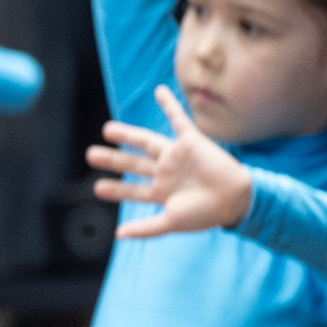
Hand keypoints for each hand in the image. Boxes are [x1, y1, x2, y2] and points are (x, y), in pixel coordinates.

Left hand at [86, 85, 253, 239]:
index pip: (133, 189)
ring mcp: (176, 156)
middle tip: (90, 155)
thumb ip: (146, 228)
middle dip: (112, 159)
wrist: (235, 200)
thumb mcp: (172, 222)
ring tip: (107, 129)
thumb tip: (119, 235)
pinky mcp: (191, 142)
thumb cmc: (206, 214)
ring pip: (146, 142)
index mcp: (162, 192)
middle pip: (133, 163)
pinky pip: (179, 119)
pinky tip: (159, 91)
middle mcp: (166, 172)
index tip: (97, 188)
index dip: (116, 189)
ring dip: (127, 135)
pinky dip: (170, 105)